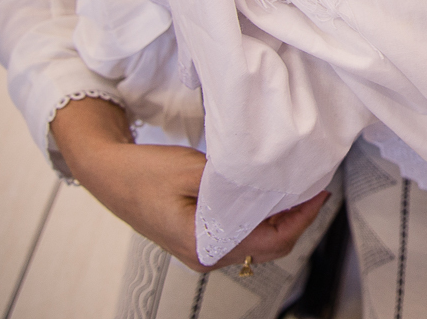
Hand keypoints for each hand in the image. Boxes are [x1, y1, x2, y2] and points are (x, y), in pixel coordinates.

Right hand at [50, 97, 327, 270]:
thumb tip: (274, 182)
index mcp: (204, 244)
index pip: (272, 240)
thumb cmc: (142, 174)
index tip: (318, 193)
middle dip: (296, 219)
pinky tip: (267, 196)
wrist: (108, 175)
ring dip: (279, 219)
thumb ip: (235, 182)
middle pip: (269, 247)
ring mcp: (202, 251)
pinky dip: (260, 218)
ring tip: (294, 189)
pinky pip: (242, 235)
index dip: (302, 217)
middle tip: (312, 188)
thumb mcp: (194, 170)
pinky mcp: (199, 239)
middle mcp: (205, 256)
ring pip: (257, 243)